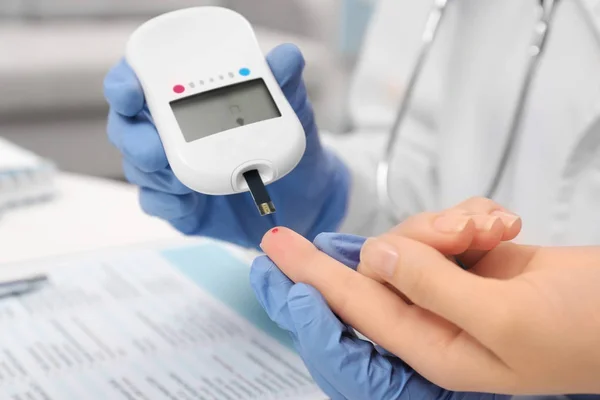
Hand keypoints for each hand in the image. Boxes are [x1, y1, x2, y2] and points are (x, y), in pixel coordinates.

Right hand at [103, 44, 349, 248]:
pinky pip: (158, 204)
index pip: (138, 84)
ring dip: (154, 175)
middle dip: (134, 139)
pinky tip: (186, 202)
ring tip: (183, 182)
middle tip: (156, 151)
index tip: (131, 93)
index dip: (124, 85)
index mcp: (185, 100)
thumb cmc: (283, 141)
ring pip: (139, 170)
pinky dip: (167, 203)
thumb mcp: (287, 110)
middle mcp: (170, 133)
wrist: (304, 192)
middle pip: (127, 130)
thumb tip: (287, 57)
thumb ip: (282, 84)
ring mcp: (173, 171)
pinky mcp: (181, 205)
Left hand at [250, 198, 518, 398]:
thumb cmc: (586, 333)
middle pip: (377, 266)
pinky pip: (439, 225)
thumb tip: (375, 261)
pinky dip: (468, 216)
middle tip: (468, 234)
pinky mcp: (462, 259)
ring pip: (407, 239)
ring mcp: (443, 286)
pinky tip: (502, 226)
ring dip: (451, 224)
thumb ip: (432, 288)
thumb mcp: (509, 320)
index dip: (307, 279)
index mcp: (431, 349)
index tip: (275, 250)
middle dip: (416, 240)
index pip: (348, 310)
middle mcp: (428, 319)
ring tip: (498, 233)